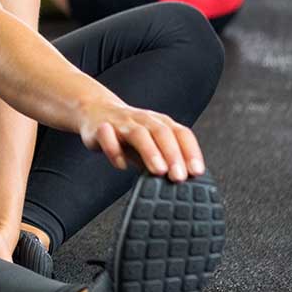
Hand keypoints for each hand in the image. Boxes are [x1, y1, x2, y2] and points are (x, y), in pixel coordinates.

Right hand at [79, 99, 204, 180]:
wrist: (95, 111)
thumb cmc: (128, 133)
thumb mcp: (151, 144)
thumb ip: (164, 160)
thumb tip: (181, 180)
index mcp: (160, 123)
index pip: (181, 134)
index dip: (191, 152)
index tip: (197, 172)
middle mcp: (143, 120)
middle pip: (162, 133)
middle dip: (173, 155)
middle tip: (179, 176)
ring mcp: (121, 123)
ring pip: (138, 134)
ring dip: (150, 151)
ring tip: (158, 171)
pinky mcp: (100, 128)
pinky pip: (107, 137)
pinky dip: (114, 150)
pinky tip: (122, 165)